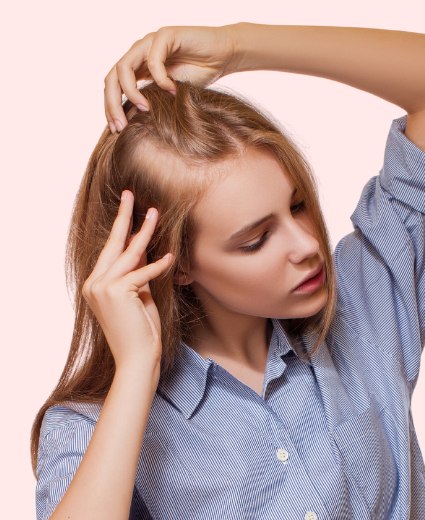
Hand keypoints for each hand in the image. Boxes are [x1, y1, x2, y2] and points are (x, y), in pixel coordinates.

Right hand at [81, 190, 173, 372]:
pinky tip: (171, 257)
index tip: (129, 207)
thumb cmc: (141, 330)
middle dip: (125, 217)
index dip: (121, 228)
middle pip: (113, 244)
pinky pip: (142, 272)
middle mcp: (93, 283)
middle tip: (131, 194)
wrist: (138, 358)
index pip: (111, 250)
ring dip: (144, 232)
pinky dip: (158, 265)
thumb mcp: (139, 295)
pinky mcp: (117, 293)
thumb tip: (144, 248)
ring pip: (128, 253)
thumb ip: (138, 272)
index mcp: (95, 284)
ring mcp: (102, 288)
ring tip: (155, 213)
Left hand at [104, 24, 241, 132]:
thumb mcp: (172, 96)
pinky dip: (160, 78)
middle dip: (112, 103)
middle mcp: (139, 53)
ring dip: (131, 91)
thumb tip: (132, 128)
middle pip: (111, 78)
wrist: (225, 55)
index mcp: (138, 68)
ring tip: (145, 109)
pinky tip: (171, 90)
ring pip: (124, 67)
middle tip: (120, 126)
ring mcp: (149, 43)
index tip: (117, 130)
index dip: (111, 108)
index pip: (113, 87)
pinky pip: (153, 59)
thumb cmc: (202, 75)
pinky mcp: (165, 36)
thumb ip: (153, 103)